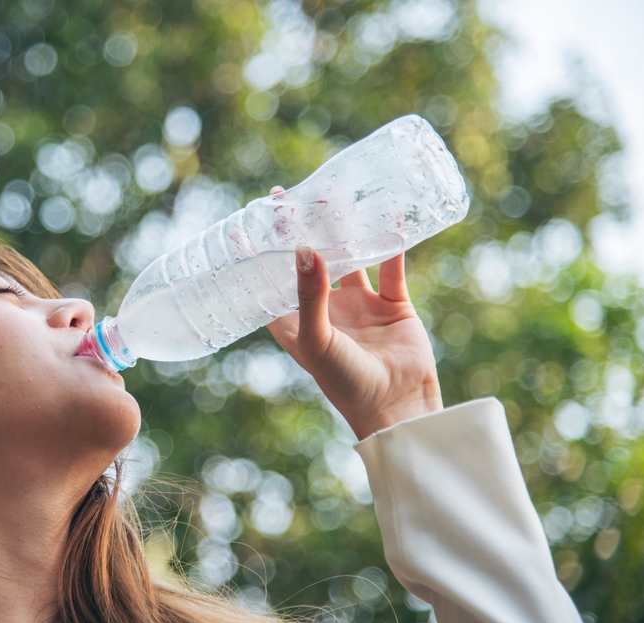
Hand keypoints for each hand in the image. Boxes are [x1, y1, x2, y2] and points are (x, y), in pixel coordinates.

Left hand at [265, 190, 442, 438]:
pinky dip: (390, 241)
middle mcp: (325, 310)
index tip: (245, 222)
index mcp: (296, 323)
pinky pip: (391, 266)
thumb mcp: (317, 338)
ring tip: (332, 193)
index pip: (269, 282)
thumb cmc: (345, 383)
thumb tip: (303, 248)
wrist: (398, 408)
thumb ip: (309, 294)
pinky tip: (387, 214)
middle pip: (307, 261)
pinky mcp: (393, 305)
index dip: (256, 255)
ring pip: (347, 256)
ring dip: (341, 229)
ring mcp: (359, 306)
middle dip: (298, 230)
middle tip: (286, 195)